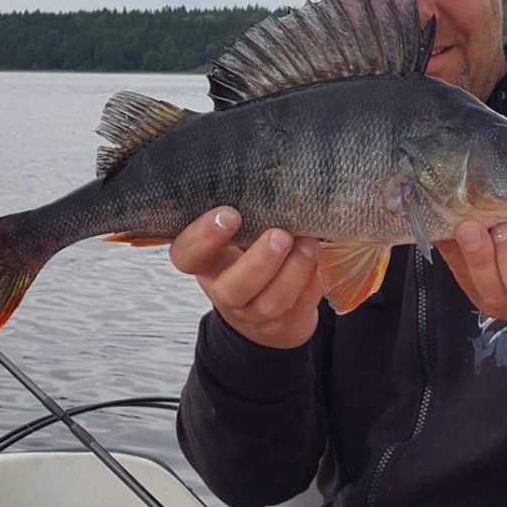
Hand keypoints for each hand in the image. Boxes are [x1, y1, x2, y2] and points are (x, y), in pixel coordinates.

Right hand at [169, 207, 323, 348]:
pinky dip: (313, 280)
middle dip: (260, 261)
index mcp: (205, 262)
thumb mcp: (238, 234)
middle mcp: (224, 290)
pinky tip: (319, 258)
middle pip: (233, 288)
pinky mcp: (285, 324)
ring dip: (295, 270)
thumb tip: (274, 182)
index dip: (204, 238)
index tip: (230, 215)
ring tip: (309, 243)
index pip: (187, 255)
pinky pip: (301, 305)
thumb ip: (247, 213)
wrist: (267, 309)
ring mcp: (255, 313)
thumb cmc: (250, 255)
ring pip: (271, 302)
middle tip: (280, 235)